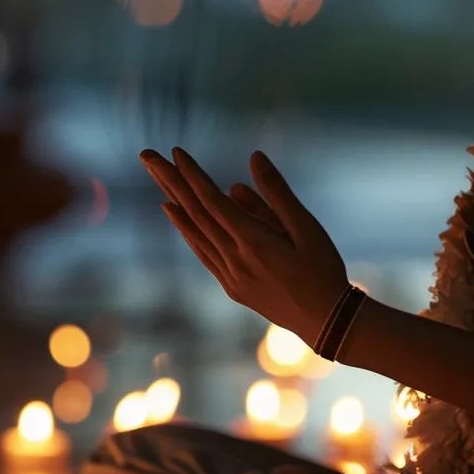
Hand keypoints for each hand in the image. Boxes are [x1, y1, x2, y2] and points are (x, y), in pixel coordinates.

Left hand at [141, 147, 348, 340]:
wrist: (326, 322)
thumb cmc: (322, 269)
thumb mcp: (307, 227)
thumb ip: (277, 193)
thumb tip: (254, 158)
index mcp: (253, 242)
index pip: (213, 201)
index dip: (192, 174)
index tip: (175, 151)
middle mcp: (234, 259)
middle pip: (195, 213)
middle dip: (170, 181)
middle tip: (147, 155)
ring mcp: (230, 276)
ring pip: (194, 232)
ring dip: (173, 201)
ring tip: (157, 177)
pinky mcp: (232, 287)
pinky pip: (202, 252)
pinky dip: (186, 230)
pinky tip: (175, 214)